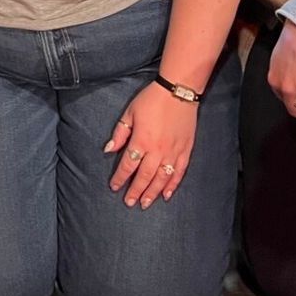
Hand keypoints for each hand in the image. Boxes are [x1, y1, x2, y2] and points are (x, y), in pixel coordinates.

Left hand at [105, 80, 197, 207]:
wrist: (178, 91)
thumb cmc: (151, 100)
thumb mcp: (130, 113)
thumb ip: (120, 133)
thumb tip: (108, 150)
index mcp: (142, 140)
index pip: (128, 165)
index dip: (120, 178)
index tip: (114, 187)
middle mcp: (158, 150)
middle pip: (144, 176)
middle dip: (136, 191)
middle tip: (129, 203)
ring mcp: (173, 152)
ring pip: (162, 178)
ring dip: (153, 193)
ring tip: (145, 204)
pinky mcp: (186, 151)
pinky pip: (179, 172)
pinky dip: (173, 185)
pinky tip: (167, 195)